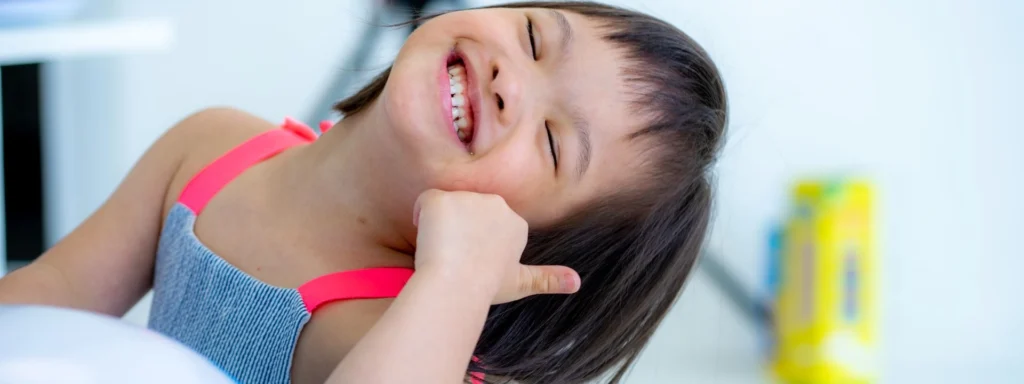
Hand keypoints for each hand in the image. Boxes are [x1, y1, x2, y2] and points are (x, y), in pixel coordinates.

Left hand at [413, 189, 580, 303]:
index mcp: (515, 222)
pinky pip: (425, 203)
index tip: (473, 262)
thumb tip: (577, 283)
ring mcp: (468, 198)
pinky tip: (430, 241)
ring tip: (444, 252)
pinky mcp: (441, 198)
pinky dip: (422, 219)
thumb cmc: (486, 287)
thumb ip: (548, 279)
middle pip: (466, 211)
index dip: (474, 243)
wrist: (457, 286)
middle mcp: (495, 203)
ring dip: (440, 227)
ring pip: (445, 207)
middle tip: (457, 259)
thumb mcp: (521, 283)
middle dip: (459, 230)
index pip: (484, 224)